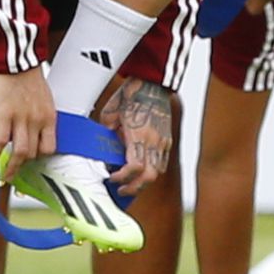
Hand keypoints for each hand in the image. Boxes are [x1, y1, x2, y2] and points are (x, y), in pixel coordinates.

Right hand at [0, 67, 56, 170]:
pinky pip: (1, 141)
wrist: (17, 61)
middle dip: (24, 165)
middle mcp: (37, 121)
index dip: (40, 156)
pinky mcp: (4, 115)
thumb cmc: (28, 75)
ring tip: (5, 175)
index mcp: (48, 116)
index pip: (49, 147)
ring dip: (12, 167)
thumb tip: (26, 122)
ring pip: (20, 152)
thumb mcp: (42, 96)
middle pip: (34, 152)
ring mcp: (21, 119)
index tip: (33, 160)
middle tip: (16, 172)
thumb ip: (36, 113)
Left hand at [97, 74, 175, 193]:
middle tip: (121, 189)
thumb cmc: (129, 96)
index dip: (122, 178)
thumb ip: (108, 136)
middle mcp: (154, 141)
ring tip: (130, 183)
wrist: (151, 84)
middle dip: (134, 188)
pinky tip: (141, 171)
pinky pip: (162, 163)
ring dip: (143, 181)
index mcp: (138, 135)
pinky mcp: (168, 140)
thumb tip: (105, 153)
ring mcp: (163, 141)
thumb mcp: (110, 115)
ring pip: (157, 172)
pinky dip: (152, 171)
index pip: (134, 168)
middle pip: (149, 177)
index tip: (112, 177)